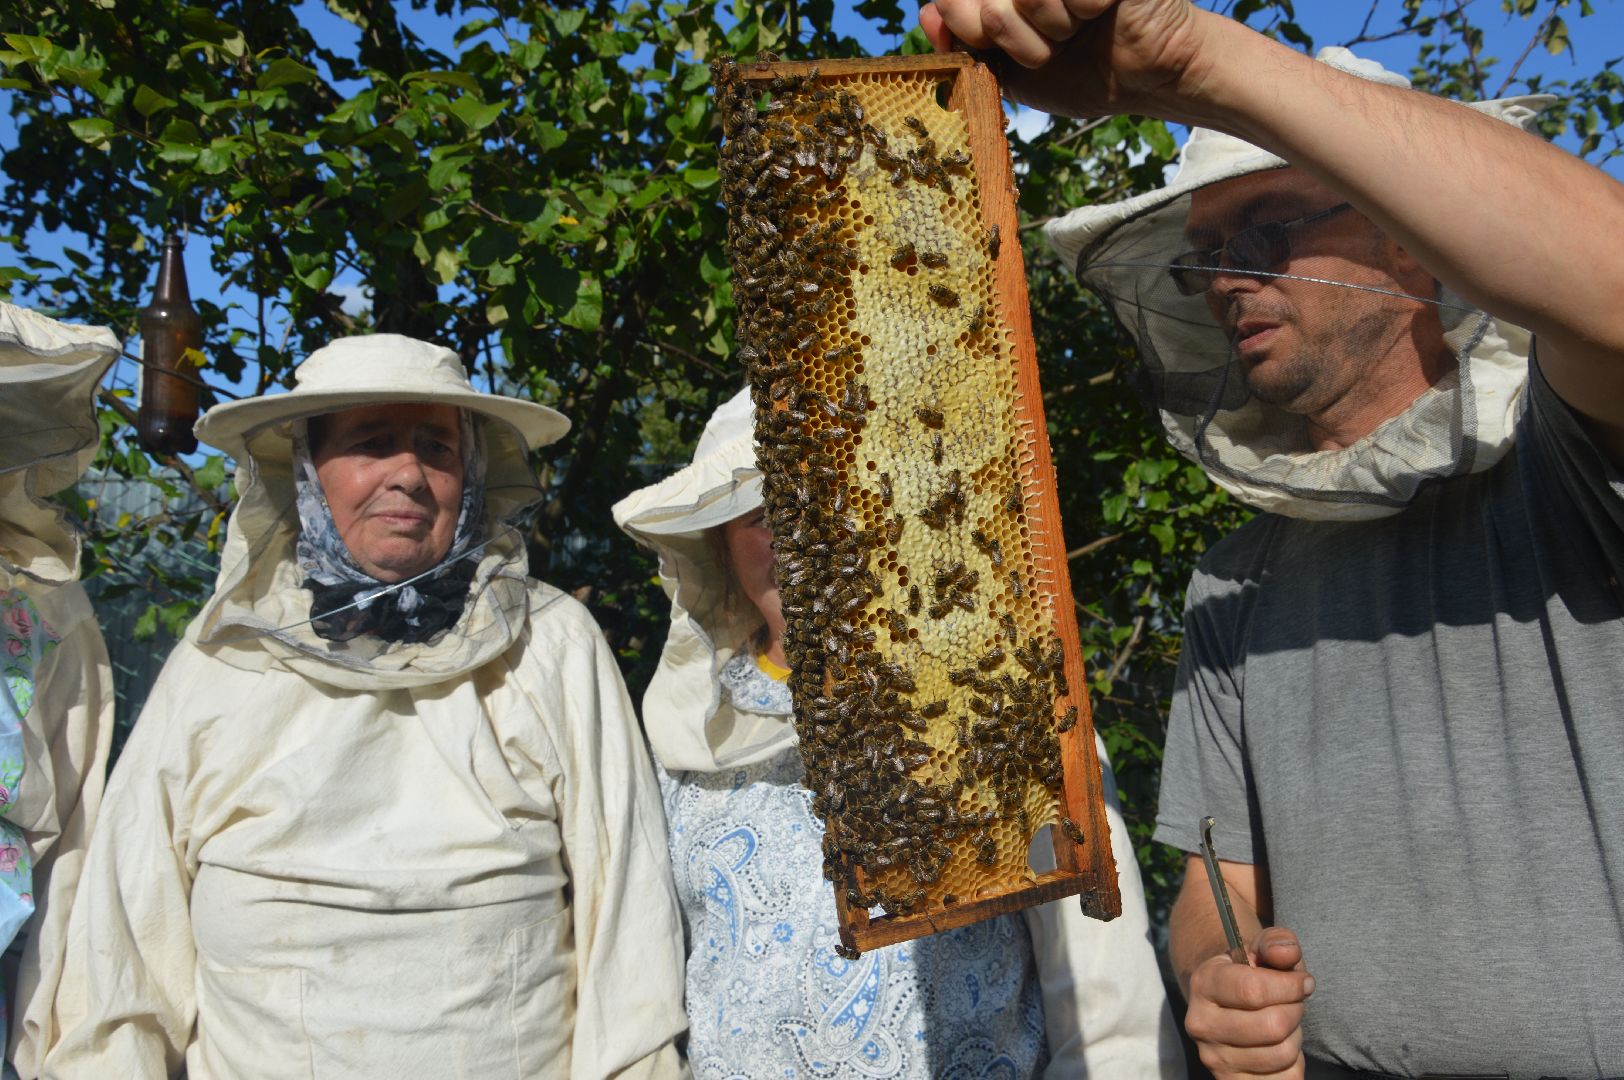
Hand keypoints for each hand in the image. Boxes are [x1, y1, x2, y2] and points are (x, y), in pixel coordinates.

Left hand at [918, 0, 1211, 119]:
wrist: (1148, 73)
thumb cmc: (1082, 71)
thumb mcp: (1011, 70)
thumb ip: (966, 43)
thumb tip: (926, 12)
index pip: (955, 1)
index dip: (965, 22)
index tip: (989, 37)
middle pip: (984, 3)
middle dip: (1012, 37)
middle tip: (1051, 44)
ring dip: (1050, 30)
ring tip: (1075, 30)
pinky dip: (1079, 11)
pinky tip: (1096, 13)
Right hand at [1183, 926, 1313, 1078]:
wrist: (1226, 1005)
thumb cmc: (1252, 974)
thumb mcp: (1262, 949)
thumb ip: (1277, 943)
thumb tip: (1287, 954)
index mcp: (1204, 983)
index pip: (1254, 990)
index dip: (1290, 986)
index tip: (1304, 981)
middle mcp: (1201, 1024)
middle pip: (1272, 1025)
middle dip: (1295, 1011)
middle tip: (1292, 1003)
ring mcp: (1214, 1058)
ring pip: (1281, 1054)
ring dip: (1295, 1037)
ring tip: (1283, 1023)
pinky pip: (1283, 1079)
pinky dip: (1293, 1064)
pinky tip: (1280, 1046)